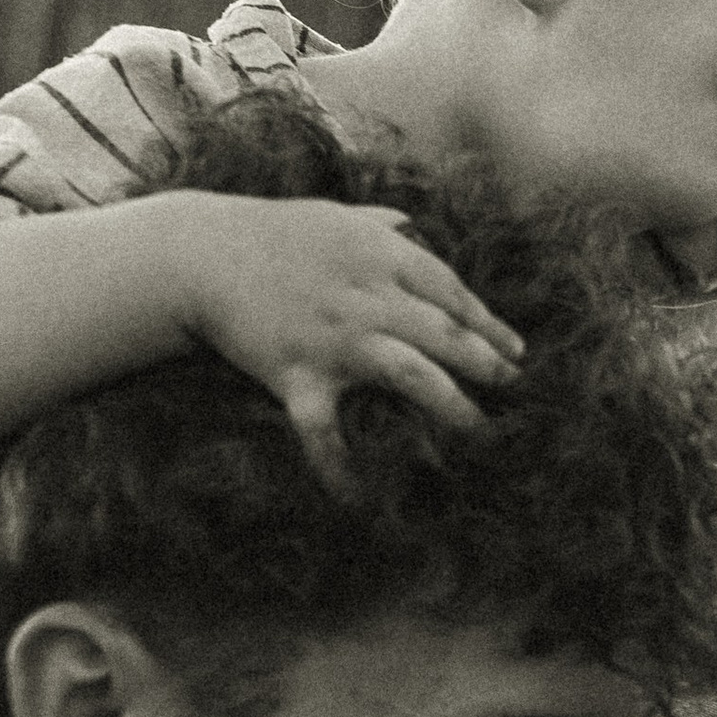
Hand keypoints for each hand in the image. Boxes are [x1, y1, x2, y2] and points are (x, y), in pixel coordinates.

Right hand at [178, 193, 523, 479]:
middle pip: (446, 334)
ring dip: (451, 404)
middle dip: (487, 364)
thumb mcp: (334, 216)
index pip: (453, 293)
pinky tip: (357, 501)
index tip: (517, 351)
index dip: (490, 324)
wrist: (199, 252)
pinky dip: (339, 467)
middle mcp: (367, 298)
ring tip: (478, 428)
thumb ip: (380, 225)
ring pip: (412, 375)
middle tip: (512, 387)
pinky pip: (324, 430)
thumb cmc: (271, 232)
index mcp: (381, 257)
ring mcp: (335, 339)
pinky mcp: (297, 374)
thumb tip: (412, 227)